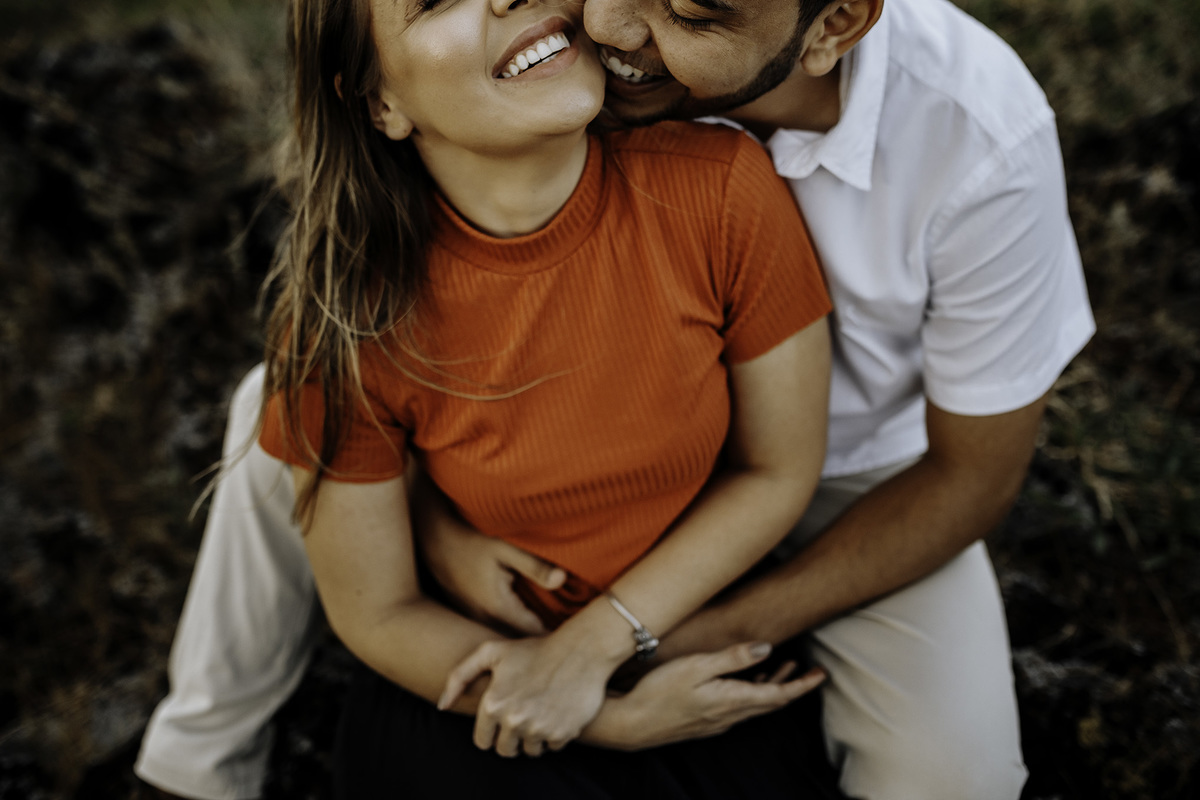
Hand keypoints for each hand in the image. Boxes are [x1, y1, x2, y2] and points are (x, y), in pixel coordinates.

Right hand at [415, 493, 565, 635]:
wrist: (433, 536)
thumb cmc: (471, 538)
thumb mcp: (505, 548)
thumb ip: (535, 565)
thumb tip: (562, 581)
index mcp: (498, 608)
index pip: (533, 634)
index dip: (554, 637)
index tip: (575, 637)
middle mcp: (483, 619)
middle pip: (519, 641)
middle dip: (540, 642)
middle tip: (566, 640)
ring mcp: (472, 617)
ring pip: (504, 637)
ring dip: (523, 637)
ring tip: (548, 634)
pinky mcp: (466, 611)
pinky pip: (492, 628)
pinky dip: (508, 628)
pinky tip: (522, 619)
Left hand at [439, 636, 612, 756]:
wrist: (581, 650)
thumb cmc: (534, 649)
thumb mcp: (491, 651)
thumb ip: (459, 676)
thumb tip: (443, 706)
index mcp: (493, 704)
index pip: (482, 741)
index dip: (490, 731)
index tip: (501, 719)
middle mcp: (514, 720)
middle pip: (504, 750)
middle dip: (510, 737)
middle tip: (521, 716)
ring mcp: (539, 728)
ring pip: (529, 751)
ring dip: (532, 737)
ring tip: (539, 711)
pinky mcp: (562, 733)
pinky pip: (552, 747)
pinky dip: (554, 734)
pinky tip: (556, 712)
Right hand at [595, 642, 825, 750]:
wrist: (630, 724)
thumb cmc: (658, 691)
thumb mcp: (695, 666)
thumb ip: (732, 657)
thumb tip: (766, 648)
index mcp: (732, 701)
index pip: (779, 696)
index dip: (802, 685)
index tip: (821, 675)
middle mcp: (729, 715)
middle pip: (771, 702)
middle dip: (793, 685)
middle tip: (810, 670)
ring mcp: (716, 721)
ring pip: (755, 705)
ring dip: (772, 687)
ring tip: (784, 668)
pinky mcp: (704, 721)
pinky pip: (739, 708)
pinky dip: (752, 693)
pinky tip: (746, 682)